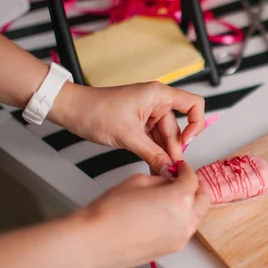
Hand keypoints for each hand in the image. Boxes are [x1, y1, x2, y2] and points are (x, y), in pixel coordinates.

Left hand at [49, 81, 204, 175]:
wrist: (70, 110)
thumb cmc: (94, 111)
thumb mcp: (127, 136)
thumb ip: (152, 154)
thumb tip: (170, 169)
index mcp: (158, 95)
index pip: (194, 104)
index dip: (196, 123)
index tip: (187, 141)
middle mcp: (156, 102)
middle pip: (177, 127)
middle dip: (173, 148)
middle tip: (170, 169)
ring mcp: (148, 113)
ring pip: (165, 137)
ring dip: (163, 154)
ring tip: (161, 171)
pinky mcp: (139, 123)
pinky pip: (154, 139)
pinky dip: (154, 152)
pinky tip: (154, 165)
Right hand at [77, 161, 209, 267]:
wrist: (94, 242)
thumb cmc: (110, 213)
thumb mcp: (138, 182)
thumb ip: (160, 180)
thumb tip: (169, 180)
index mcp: (180, 200)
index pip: (192, 179)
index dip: (185, 170)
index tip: (180, 169)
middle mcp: (185, 221)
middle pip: (203, 199)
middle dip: (193, 188)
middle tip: (180, 182)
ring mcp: (180, 238)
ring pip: (196, 217)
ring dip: (189, 206)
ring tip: (171, 199)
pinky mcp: (171, 250)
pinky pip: (184, 231)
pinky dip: (181, 221)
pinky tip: (164, 215)